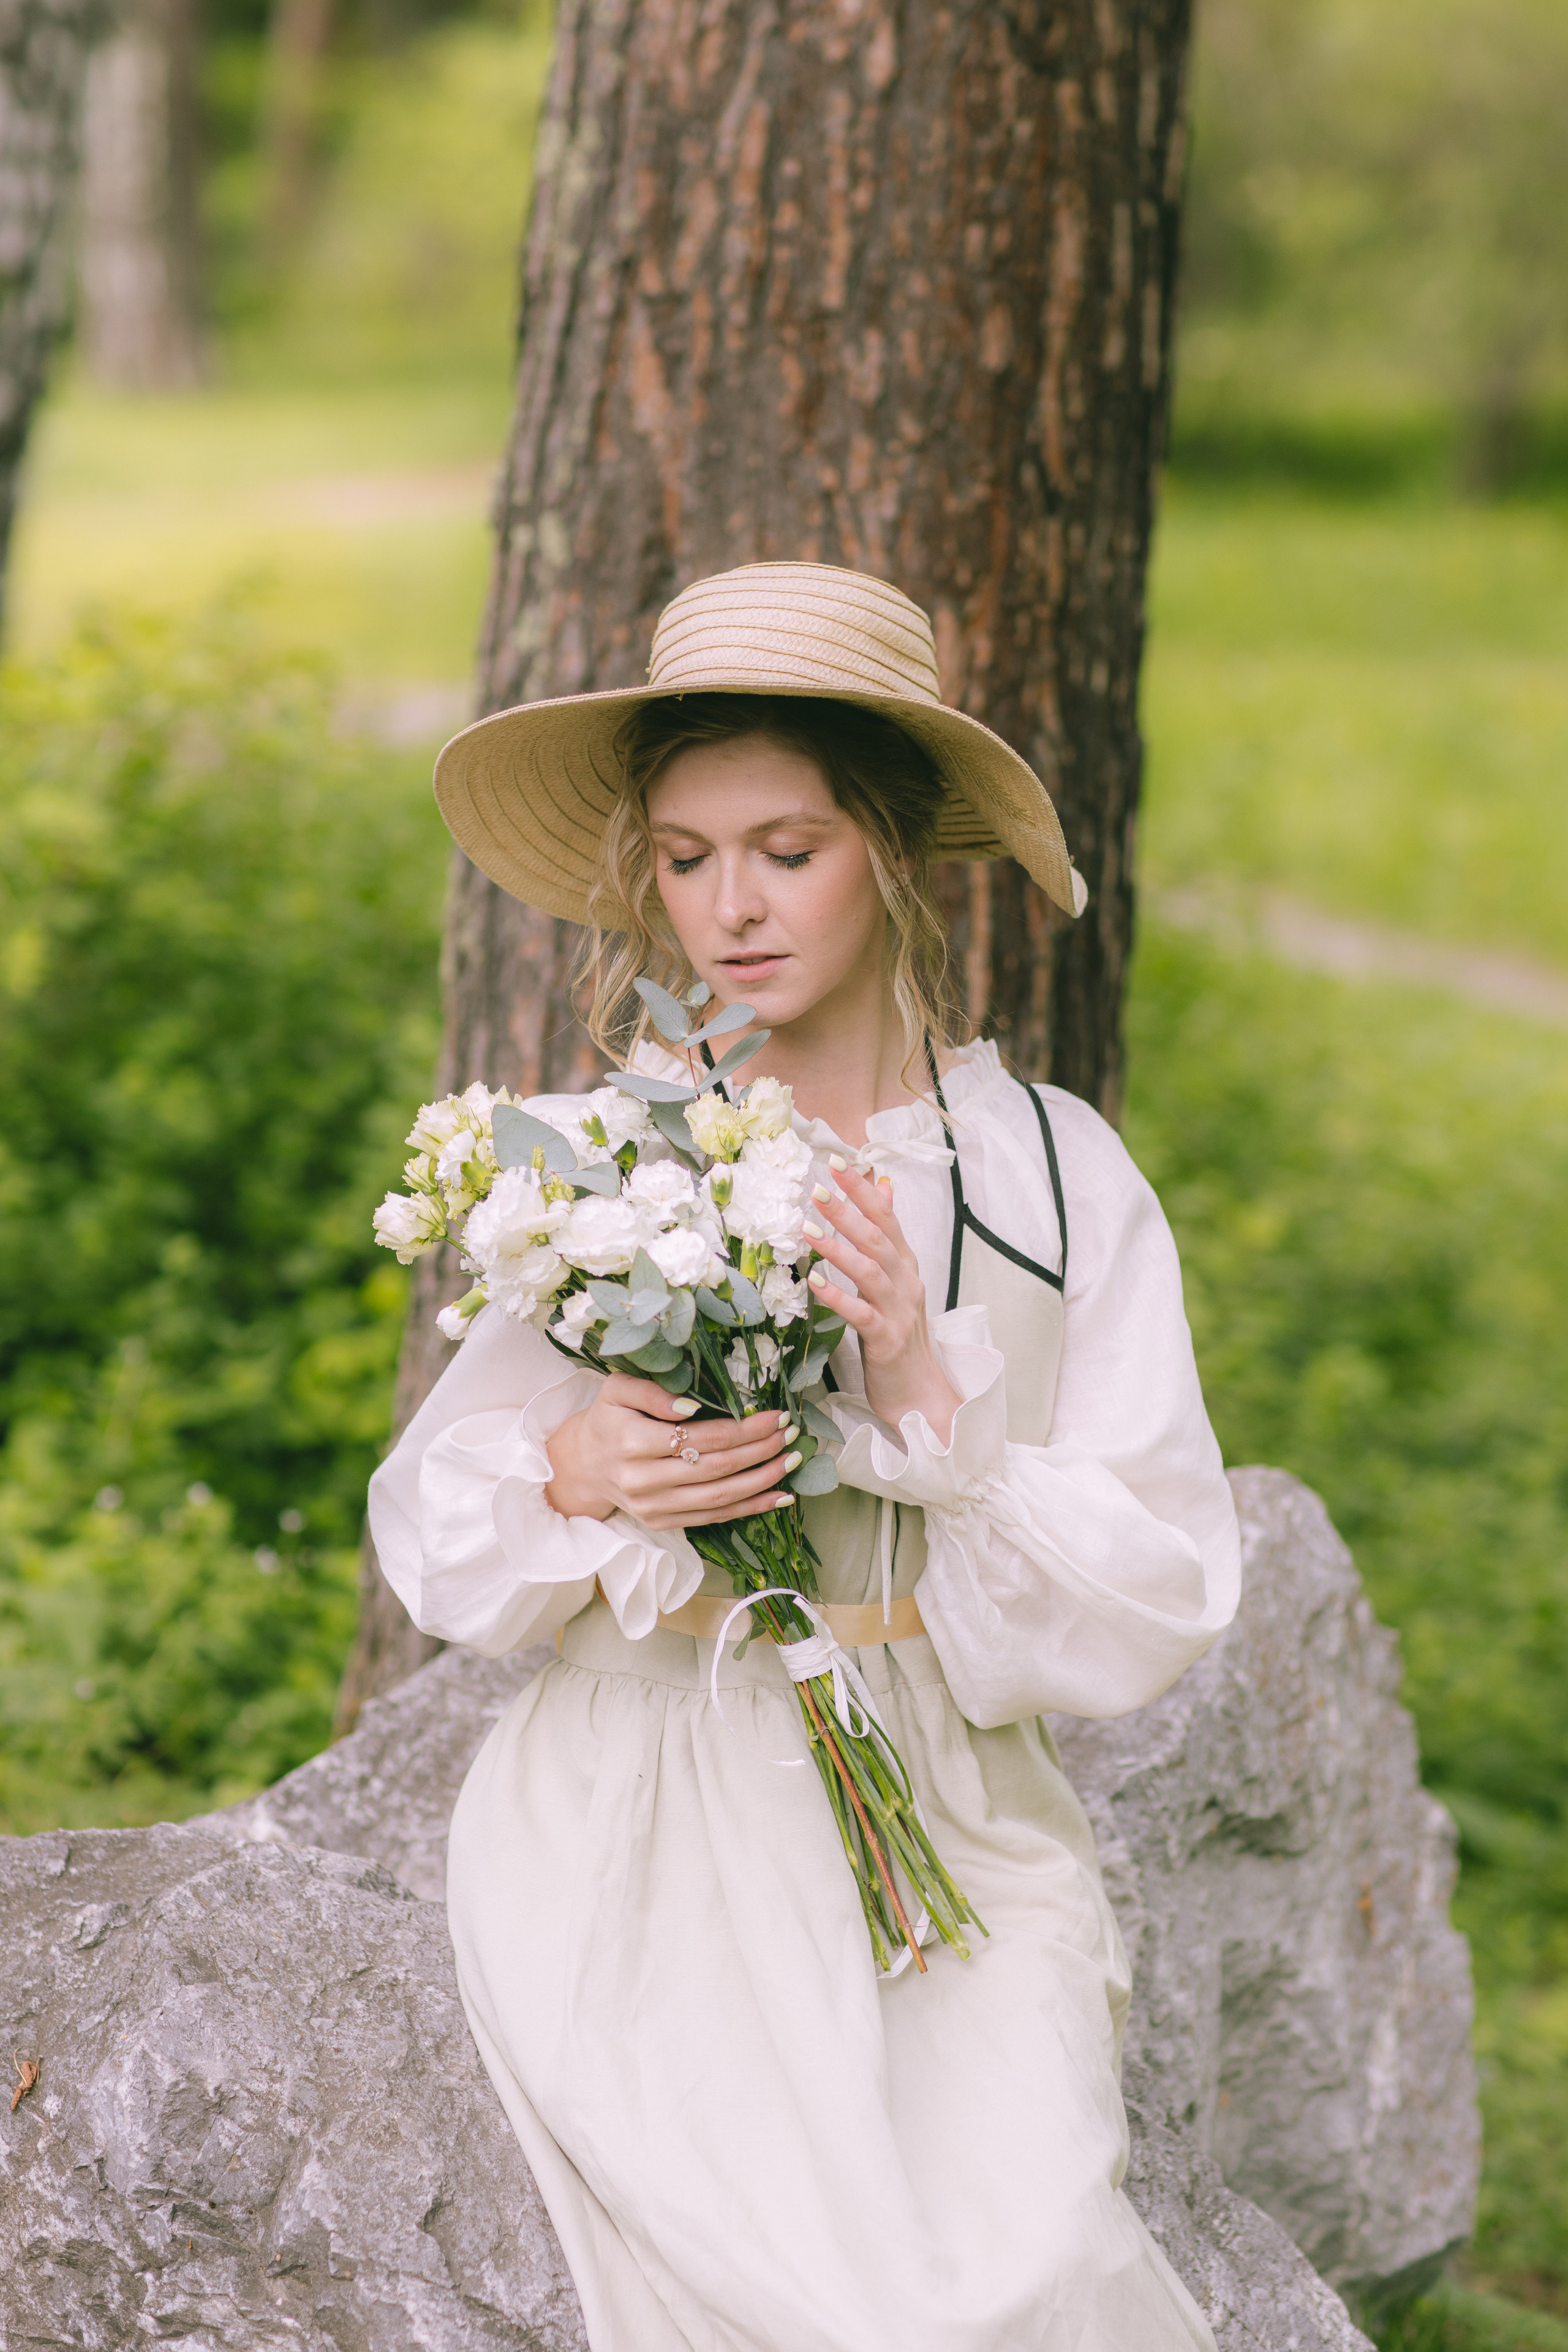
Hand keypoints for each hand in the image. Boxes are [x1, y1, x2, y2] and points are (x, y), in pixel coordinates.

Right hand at [544, 1372, 800, 1530]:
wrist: (584, 1465)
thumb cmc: (609, 1419)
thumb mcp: (617, 1390)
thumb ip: (651, 1391)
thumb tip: (692, 1404)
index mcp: (631, 1442)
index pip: (699, 1437)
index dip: (742, 1428)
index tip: (775, 1414)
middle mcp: (642, 1480)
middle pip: (714, 1468)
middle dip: (760, 1450)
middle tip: (791, 1433)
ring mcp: (653, 1507)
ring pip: (719, 1498)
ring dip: (762, 1480)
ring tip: (793, 1460)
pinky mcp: (662, 1523)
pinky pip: (714, 1518)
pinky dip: (750, 1508)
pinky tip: (780, 1496)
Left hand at [803, 1162, 959, 1443]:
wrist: (921, 1390)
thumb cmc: (900, 1333)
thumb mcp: (897, 1280)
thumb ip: (887, 1236)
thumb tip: (883, 1186)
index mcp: (907, 1266)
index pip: (887, 1218)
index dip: (863, 1190)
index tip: (837, 1162)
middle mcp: (906, 1283)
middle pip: (878, 1238)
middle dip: (848, 1211)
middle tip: (816, 1188)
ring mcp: (899, 1311)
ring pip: (871, 1271)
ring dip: (839, 1248)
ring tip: (808, 1228)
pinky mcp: (887, 1340)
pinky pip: (861, 1313)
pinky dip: (838, 1296)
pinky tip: (814, 1282)